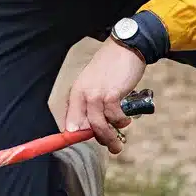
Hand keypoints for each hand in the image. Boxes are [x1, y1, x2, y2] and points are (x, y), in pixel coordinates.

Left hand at [63, 40, 145, 154]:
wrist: (126, 48)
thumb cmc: (112, 67)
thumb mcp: (95, 83)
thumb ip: (91, 102)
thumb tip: (93, 125)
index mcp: (76, 92)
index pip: (69, 119)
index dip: (74, 136)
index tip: (81, 145)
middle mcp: (82, 94)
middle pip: (84, 127)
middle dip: (98, 140)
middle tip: (111, 147)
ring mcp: (96, 95)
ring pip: (99, 126)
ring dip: (110, 137)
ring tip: (118, 144)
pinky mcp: (111, 94)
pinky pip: (114, 117)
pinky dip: (121, 122)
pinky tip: (126, 120)